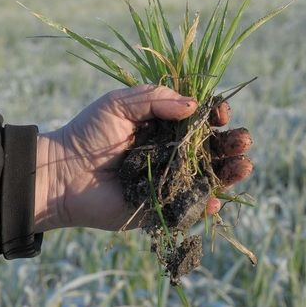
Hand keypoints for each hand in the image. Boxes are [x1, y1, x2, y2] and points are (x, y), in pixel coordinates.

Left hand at [34, 84, 252, 231]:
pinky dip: (207, 205)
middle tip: (242, 141)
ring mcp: (170, 180)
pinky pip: (192, 207)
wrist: (62, 173)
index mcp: (165, 125)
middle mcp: (173, 152)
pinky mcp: (163, 206)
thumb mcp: (120, 103)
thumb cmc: (89, 133)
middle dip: (232, 142)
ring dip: (231, 171)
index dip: (216, 115)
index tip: (220, 113)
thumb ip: (156, 99)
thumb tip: (194, 107)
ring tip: (244, 164)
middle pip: (213, 148)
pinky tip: (215, 198)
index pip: (201, 119)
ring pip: (210, 176)